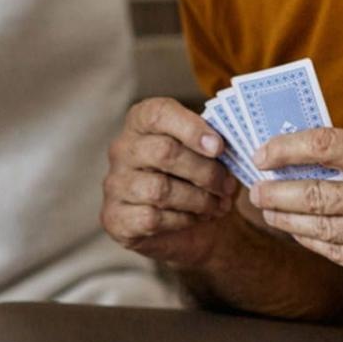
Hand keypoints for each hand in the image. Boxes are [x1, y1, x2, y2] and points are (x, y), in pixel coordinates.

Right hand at [101, 97, 241, 268]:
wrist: (193, 228)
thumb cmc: (199, 178)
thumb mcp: (210, 155)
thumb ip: (213, 143)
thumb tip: (223, 145)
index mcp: (142, 122)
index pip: (158, 114)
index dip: (191, 128)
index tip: (219, 147)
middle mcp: (122, 149)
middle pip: (164, 152)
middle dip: (205, 171)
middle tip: (227, 185)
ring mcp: (115, 184)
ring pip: (160, 189)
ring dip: (198, 200)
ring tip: (218, 205)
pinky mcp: (116, 218)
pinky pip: (152, 218)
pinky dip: (183, 220)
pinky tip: (197, 218)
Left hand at [251, 128, 342, 285]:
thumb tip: (306, 155)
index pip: (324, 146)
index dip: (285, 148)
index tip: (263, 153)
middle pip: (312, 193)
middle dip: (275, 190)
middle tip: (256, 187)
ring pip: (318, 227)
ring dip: (286, 218)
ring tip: (269, 208)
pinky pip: (336, 252)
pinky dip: (311, 239)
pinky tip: (297, 229)